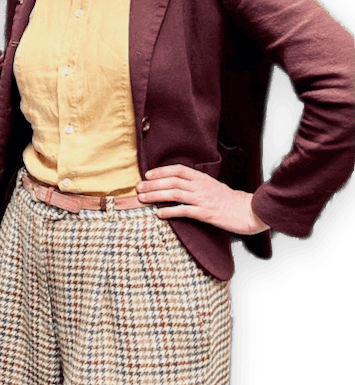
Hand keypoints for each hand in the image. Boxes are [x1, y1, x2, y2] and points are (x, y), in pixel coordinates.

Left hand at [136, 165, 268, 234]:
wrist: (247, 211)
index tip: (148, 175)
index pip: (178, 170)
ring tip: (142, 199)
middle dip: (152, 184)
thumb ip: (196, 184)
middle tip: (138, 188)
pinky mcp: (205, 213)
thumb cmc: (229, 200)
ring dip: (156, 196)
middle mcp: (200, 186)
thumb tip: (177, 184)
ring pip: (174, 194)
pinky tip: (159, 214)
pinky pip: (184, 211)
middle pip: (172, 181)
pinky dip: (170, 212)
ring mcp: (202, 199)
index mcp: (202, 178)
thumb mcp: (212, 186)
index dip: (161, 171)